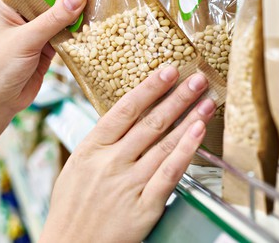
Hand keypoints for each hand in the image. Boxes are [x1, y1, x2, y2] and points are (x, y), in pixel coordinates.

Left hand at [0, 0, 86, 116]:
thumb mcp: (26, 40)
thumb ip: (53, 19)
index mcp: (9, 1)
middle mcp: (22, 11)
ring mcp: (35, 29)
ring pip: (62, 16)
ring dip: (79, 14)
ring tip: (103, 4)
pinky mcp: (47, 45)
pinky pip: (67, 33)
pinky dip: (78, 32)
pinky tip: (95, 26)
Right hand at [41, 66, 215, 242]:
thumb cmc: (72, 208)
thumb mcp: (77, 166)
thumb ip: (102, 142)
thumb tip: (127, 115)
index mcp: (91, 148)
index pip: (125, 109)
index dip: (150, 88)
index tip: (168, 71)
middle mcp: (111, 162)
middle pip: (150, 122)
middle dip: (177, 97)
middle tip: (197, 79)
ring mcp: (128, 184)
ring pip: (165, 144)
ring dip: (189, 119)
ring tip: (206, 102)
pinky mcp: (144, 206)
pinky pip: (170, 173)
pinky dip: (186, 151)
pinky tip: (198, 133)